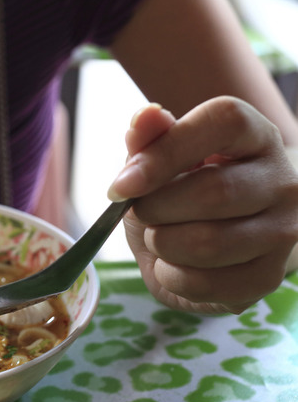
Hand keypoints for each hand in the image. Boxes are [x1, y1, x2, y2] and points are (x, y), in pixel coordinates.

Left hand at [108, 97, 297, 313]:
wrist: (215, 240)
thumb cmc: (182, 190)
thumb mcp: (159, 160)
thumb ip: (150, 139)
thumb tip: (144, 117)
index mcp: (255, 135)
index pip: (223, 122)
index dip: (165, 153)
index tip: (120, 185)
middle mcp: (283, 180)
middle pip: (213, 192)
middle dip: (155, 209)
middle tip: (143, 213)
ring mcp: (283, 231)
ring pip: (208, 244)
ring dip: (161, 245)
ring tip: (160, 237)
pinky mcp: (268, 277)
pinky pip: (205, 284)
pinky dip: (171, 277)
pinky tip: (173, 265)